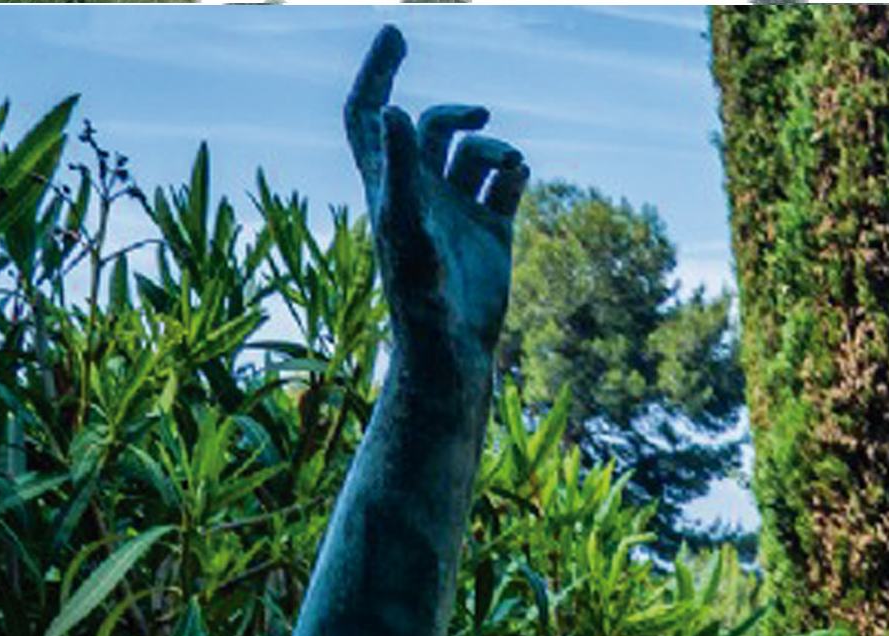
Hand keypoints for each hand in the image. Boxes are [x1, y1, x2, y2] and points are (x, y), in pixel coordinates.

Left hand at [344, 27, 525, 388]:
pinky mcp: (491, 232)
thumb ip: (399, 166)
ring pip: (473, 154)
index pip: (370, 113)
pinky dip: (513, 172)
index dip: (377, 72)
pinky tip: (518, 177)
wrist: (453, 347)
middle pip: (432, 128)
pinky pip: (504, 184)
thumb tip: (396, 110)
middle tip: (478, 115)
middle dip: (457, 114)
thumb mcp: (406, 224)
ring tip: (508, 165)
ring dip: (492, 147)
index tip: (395, 35)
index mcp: (387, 182)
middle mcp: (420, 191)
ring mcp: (457, 210)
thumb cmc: (419, 292)